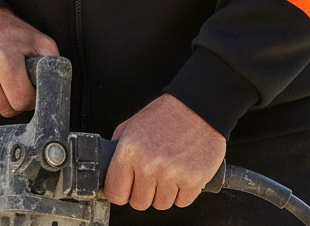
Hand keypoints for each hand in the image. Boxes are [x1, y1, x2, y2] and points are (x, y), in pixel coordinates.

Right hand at [0, 7, 58, 117]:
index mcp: (5, 59)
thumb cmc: (9, 32)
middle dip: (15, 102)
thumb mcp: (37, 38)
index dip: (30, 99)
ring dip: (0, 104)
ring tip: (2, 84)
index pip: (21, 101)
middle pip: (6, 109)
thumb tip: (56, 85)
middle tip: (16, 86)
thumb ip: (51, 60)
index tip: (30, 91)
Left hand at [104, 94, 225, 210]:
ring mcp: (171, 174)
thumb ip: (118, 147)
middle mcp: (148, 165)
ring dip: (165, 191)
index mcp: (129, 150)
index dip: (122, 191)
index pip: (115, 194)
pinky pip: (181, 202)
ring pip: (161, 204)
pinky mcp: (193, 180)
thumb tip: (109, 170)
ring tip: (171, 168)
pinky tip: (184, 171)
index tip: (129, 186)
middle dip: (145, 191)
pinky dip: (183, 191)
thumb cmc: (168, 114)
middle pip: (139, 203)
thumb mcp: (134, 123)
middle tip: (155, 172)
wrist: (200, 106)